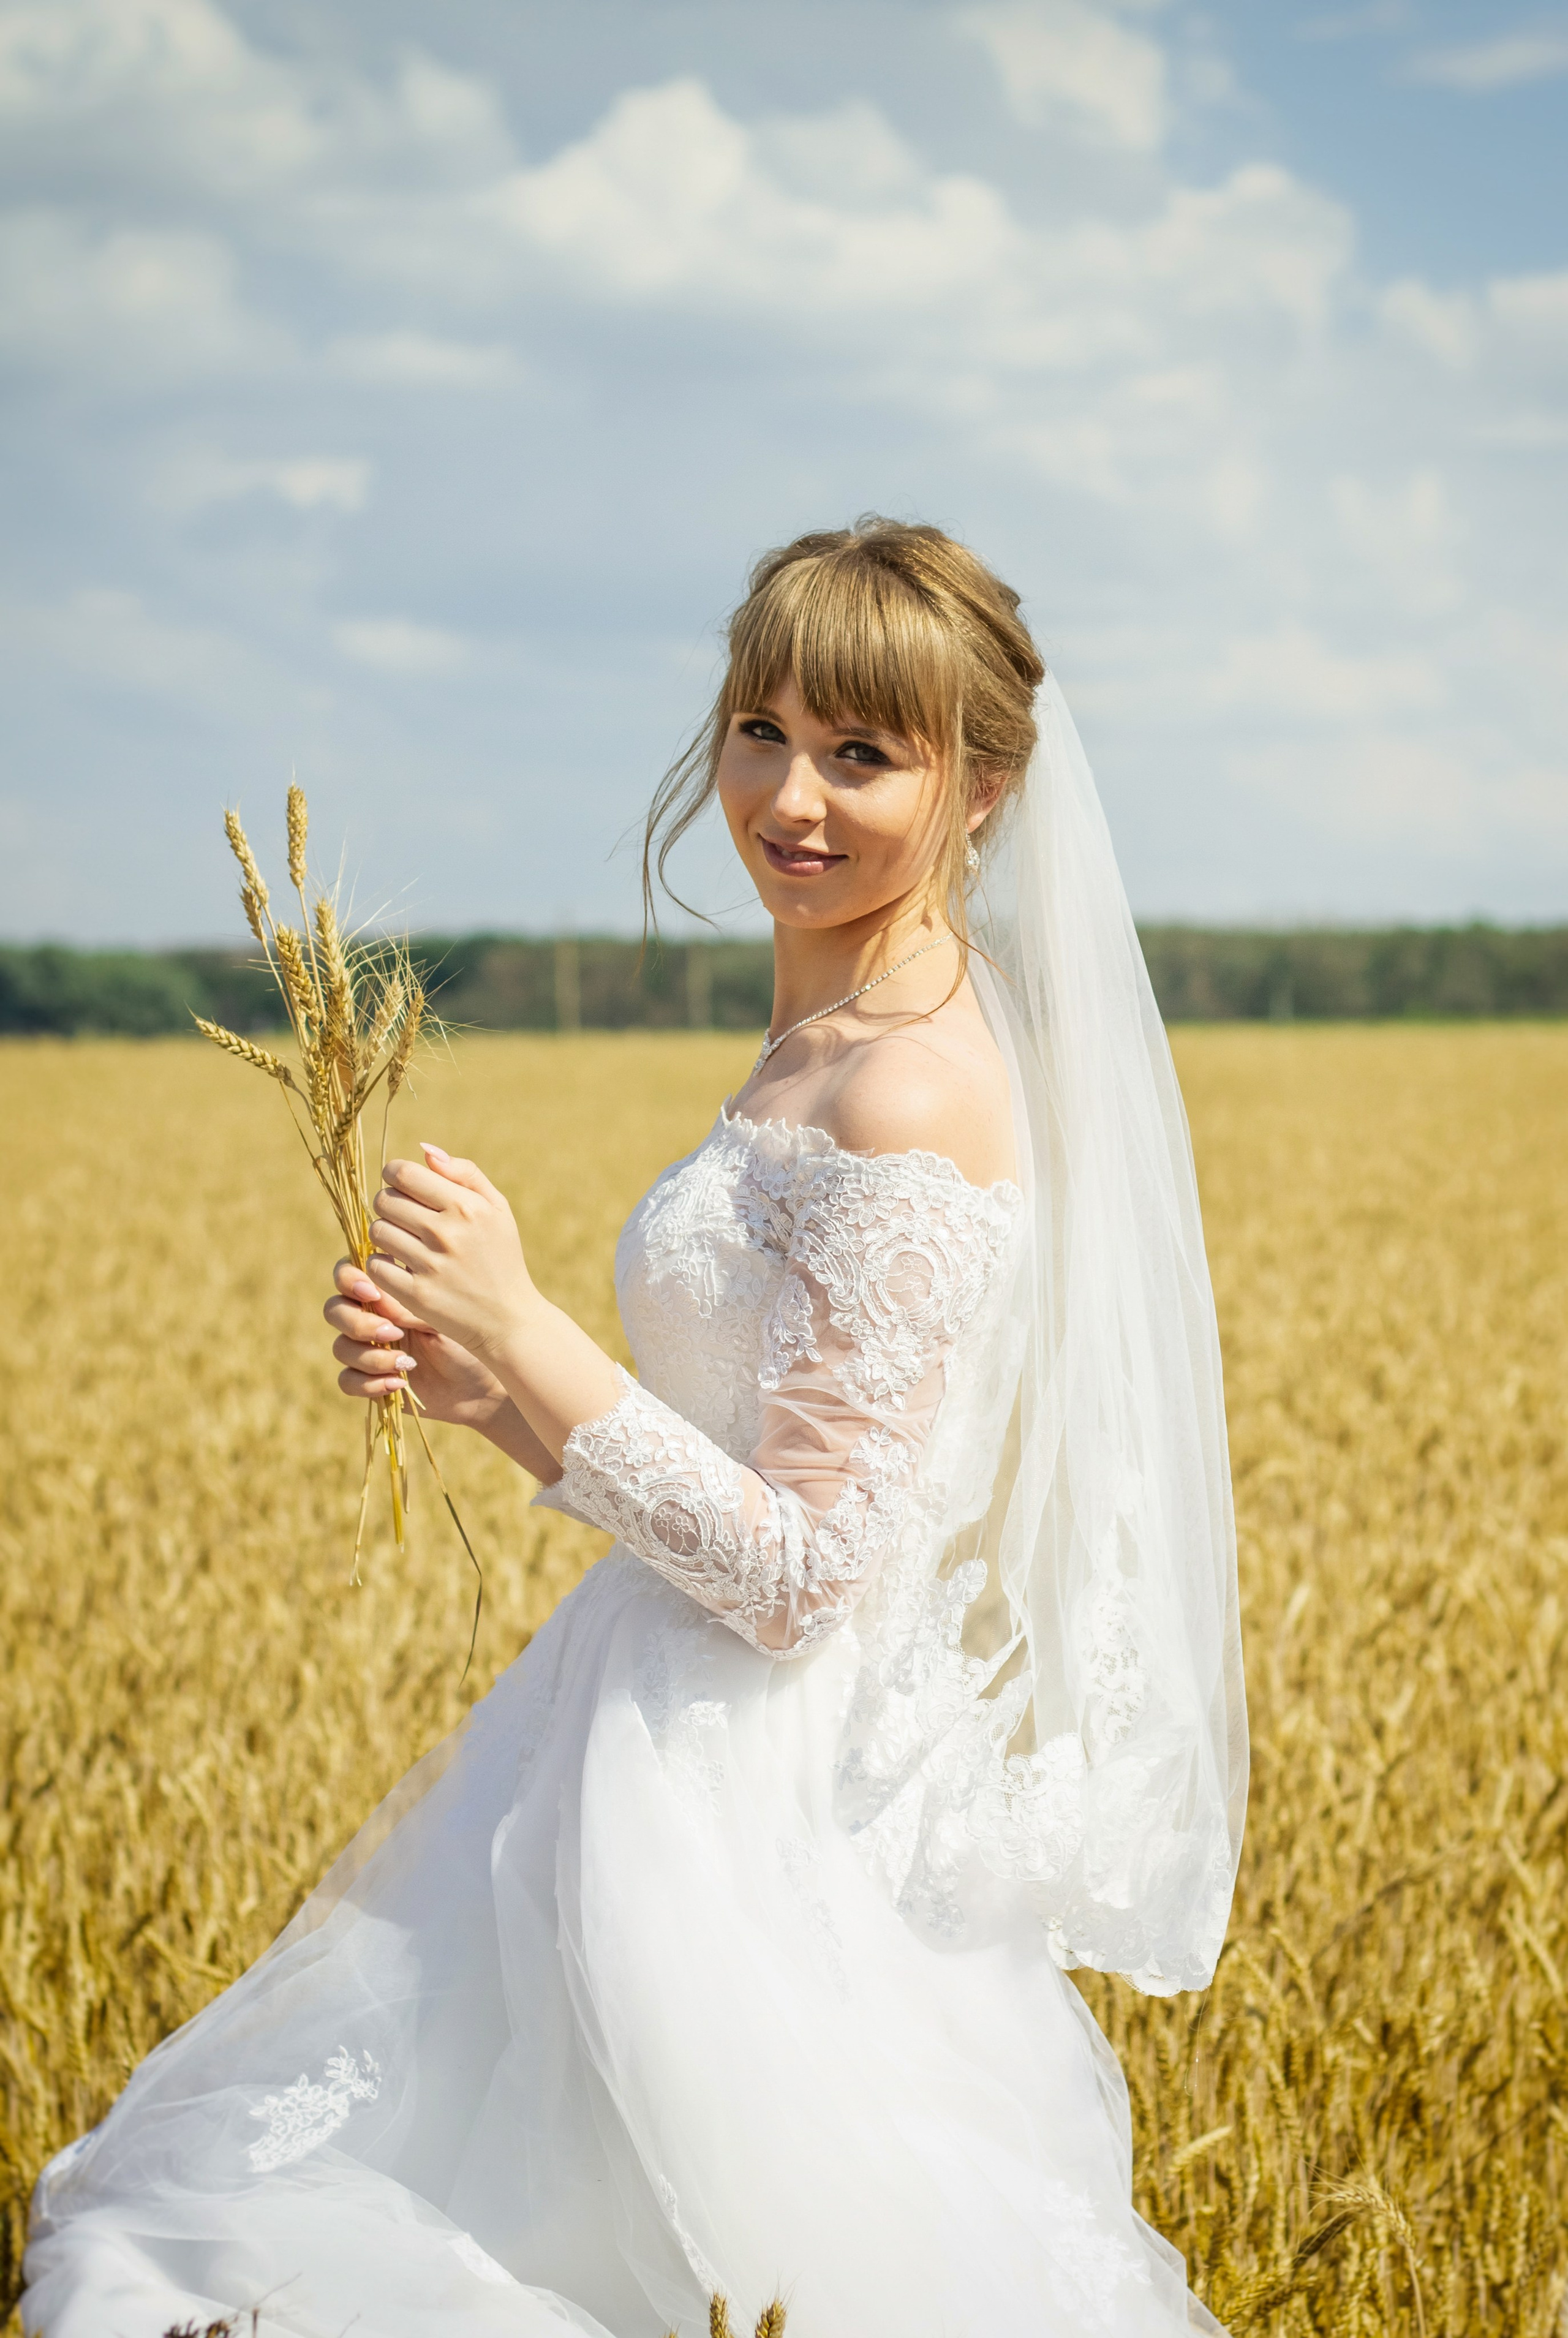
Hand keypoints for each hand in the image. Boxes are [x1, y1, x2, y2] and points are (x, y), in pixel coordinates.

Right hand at [323, 1259, 510, 1431]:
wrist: (482, 1384)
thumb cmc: (468, 1338)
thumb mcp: (441, 1315)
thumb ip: (407, 1303)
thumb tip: (377, 1297)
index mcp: (386, 1290)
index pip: (347, 1273)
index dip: (349, 1279)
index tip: (373, 1292)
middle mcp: (371, 1316)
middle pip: (334, 1309)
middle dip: (357, 1322)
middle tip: (393, 1332)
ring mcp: (368, 1349)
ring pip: (340, 1347)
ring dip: (370, 1356)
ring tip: (407, 1363)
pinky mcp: (369, 1380)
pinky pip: (347, 1380)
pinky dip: (368, 1383)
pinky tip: (399, 1383)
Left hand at [364, 1144, 536, 1365]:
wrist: (509, 1319)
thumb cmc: (501, 1257)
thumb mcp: (498, 1209)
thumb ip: (465, 1174)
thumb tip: (424, 1150)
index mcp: (467, 1206)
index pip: (403, 1174)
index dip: (393, 1175)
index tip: (399, 1185)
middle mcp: (448, 1232)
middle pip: (384, 1201)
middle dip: (388, 1205)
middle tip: (402, 1217)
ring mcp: (431, 1265)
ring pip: (378, 1232)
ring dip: (385, 1235)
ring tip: (403, 1243)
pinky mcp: (417, 1295)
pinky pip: (376, 1266)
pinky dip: (382, 1266)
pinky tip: (399, 1268)